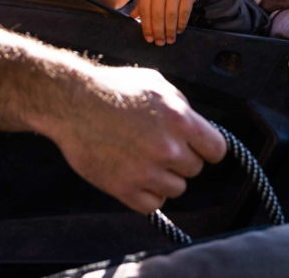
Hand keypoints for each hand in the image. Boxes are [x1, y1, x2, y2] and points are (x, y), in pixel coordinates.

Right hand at [49, 65, 226, 213]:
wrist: (71, 103)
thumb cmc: (112, 88)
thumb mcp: (157, 83)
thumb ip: (182, 106)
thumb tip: (197, 127)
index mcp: (180, 120)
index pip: (217, 150)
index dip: (207, 148)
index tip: (197, 147)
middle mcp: (168, 148)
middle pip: (194, 169)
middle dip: (181, 159)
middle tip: (158, 147)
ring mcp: (146, 172)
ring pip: (176, 188)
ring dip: (164, 178)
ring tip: (144, 159)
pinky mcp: (124, 189)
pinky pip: (153, 204)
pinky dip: (147, 194)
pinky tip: (136, 176)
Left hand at [131, 0, 197, 45]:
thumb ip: (142, 2)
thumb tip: (132, 17)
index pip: (145, 10)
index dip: (146, 26)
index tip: (148, 39)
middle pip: (157, 15)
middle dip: (158, 32)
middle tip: (159, 43)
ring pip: (171, 16)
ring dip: (170, 31)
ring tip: (169, 40)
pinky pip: (184, 12)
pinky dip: (181, 24)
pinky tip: (178, 30)